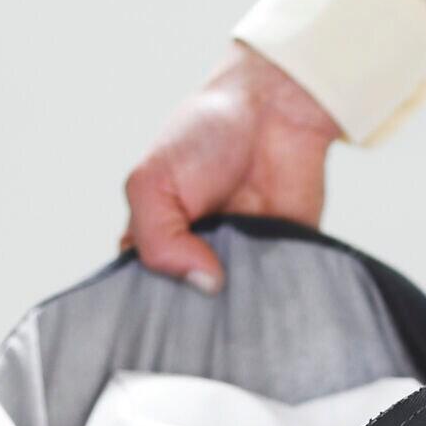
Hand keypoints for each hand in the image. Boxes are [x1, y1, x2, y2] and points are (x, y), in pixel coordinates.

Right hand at [122, 45, 342, 291]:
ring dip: (238, 313)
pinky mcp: (284, 263)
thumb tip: (205, 283)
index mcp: (155, 241)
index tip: (162, 312)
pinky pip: (280, 297)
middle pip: (189, 310)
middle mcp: (195, 259)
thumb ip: (157, 240)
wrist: (276, 107)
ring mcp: (240, 264)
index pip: (141, 294)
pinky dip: (279, 302)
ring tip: (240, 303)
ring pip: (234, 311)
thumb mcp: (152, 180)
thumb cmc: (206, 132)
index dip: (148, 306)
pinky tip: (275, 300)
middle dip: (195, 318)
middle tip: (205, 312)